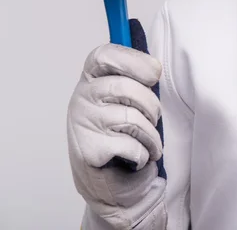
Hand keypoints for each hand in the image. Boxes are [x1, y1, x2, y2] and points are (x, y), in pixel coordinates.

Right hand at [67, 43, 166, 228]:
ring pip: (132, 119)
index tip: (153, 73)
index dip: (133, 60)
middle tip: (154, 119)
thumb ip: (136, 79)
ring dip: (151, 135)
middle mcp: (81, 97)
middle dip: (151, 106)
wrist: (108, 181)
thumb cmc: (122, 133)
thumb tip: (155, 65)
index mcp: (92, 79)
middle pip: (126, 88)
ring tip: (149, 143)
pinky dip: (143, 154)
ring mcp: (82, 123)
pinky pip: (132, 145)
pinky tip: (137, 158)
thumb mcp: (128, 99)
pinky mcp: (88, 150)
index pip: (104, 55)